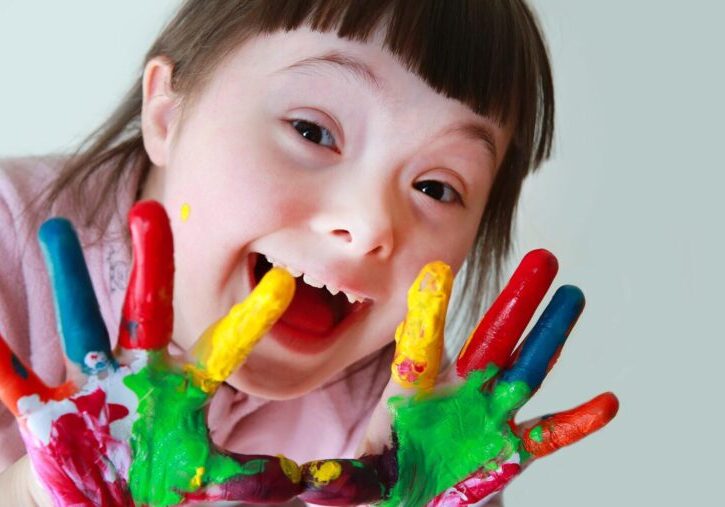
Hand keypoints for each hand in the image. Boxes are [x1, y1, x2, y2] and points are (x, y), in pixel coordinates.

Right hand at [0, 201, 304, 505]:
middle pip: (148, 312)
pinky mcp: (47, 416)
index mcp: (182, 395)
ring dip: (68, 278)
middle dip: (150, 263)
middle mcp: (139, 379)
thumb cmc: (154, 493)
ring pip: (80, 323)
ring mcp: (91, 390)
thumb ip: (260, 481)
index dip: (251, 318)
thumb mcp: (214, 486)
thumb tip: (322, 482)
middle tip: (151, 209)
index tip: (282, 280)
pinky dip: (1, 360)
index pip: (223, 349)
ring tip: (55, 227)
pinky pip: (17, 384)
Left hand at [296, 250, 618, 505]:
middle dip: (517, 302)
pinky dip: (576, 422)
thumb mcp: (359, 468)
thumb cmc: (383, 473)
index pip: (424, 346)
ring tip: (574, 299)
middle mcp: (459, 393)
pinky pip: (548, 434)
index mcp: (418, 389)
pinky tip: (606, 402)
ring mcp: (489, 417)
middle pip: (492, 339)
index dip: (430, 313)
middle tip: (544, 259)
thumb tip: (305, 476)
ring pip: (526, 370)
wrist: (409, 495)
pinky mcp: (510, 448)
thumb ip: (341, 472)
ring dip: (551, 338)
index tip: (436, 273)